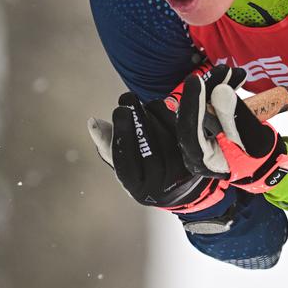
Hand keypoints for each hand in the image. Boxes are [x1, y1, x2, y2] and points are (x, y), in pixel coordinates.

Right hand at [88, 92, 226, 212]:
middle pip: (148, 149)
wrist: (177, 184)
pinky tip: (155, 106)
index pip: (125, 163)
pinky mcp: (194, 161)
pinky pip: (181, 132)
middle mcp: (160, 187)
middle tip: (127, 98)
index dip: (121, 134)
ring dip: (152, 115)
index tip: (118, 110)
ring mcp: (180, 176)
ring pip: (166, 138)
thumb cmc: (141, 167)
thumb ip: (107, 142)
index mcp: (137, 189)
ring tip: (139, 104)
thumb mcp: (123, 160)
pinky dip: (167, 115)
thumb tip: (92, 122)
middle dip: (137, 119)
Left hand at [176, 66, 287, 193]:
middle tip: (222, 71)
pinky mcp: (206, 124)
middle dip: (207, 89)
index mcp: (203, 161)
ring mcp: (199, 136)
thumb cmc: (260, 159)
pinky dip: (220, 89)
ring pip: (200, 106)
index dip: (192, 105)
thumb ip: (236, 118)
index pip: (189, 132)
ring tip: (233, 72)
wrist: (264, 163)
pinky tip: (234, 77)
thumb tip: (220, 91)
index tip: (196, 81)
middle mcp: (195, 149)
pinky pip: (209, 104)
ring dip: (215, 85)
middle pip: (193, 115)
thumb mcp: (255, 142)